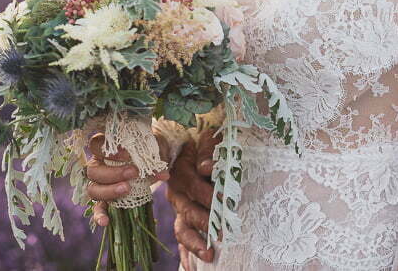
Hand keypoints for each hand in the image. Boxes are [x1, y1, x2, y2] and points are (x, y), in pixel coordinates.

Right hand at [87, 132, 170, 226]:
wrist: (154, 158)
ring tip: (127, 189)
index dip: (108, 151)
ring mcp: (100, 184)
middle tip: (134, 173)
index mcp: (106, 148)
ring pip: (93, 190)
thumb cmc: (149, 150)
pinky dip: (100, 215)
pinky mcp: (105, 199)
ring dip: (109, 191)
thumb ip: (155, 160)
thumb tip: (164, 175)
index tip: (127, 153)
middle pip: (93, 171)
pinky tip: (106, 222)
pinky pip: (97, 208)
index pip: (97, 146)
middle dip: (113, 173)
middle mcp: (99, 165)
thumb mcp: (153, 150)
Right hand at [166, 129, 220, 266]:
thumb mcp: (206, 140)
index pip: (192, 184)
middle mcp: (176, 193)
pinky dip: (186, 254)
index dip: (206, 193)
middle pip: (187, 210)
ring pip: (182, 228)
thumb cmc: (202, 144)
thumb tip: (206, 167)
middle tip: (221, 231)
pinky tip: (193, 266)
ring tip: (209, 255)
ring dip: (194, 243)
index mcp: (181, 172)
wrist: (190, 146)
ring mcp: (179, 208)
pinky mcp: (182, 219)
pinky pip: (182, 239)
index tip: (222, 199)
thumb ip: (207, 152)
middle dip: (204, 222)